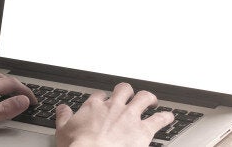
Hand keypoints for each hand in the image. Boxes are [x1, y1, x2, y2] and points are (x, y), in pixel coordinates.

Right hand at [55, 82, 173, 146]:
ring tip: (152, 101)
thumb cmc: (79, 146)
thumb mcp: (63, 131)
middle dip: (128, 92)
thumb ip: (63, 117)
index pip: (100, 95)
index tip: (105, 103)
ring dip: (150, 99)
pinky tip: (168, 117)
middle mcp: (114, 108)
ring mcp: (130, 117)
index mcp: (94, 107)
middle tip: (130, 96)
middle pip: (124, 90)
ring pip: (144, 98)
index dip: (104, 98)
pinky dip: (166, 117)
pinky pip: (160, 119)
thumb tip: (62, 109)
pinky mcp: (144, 130)